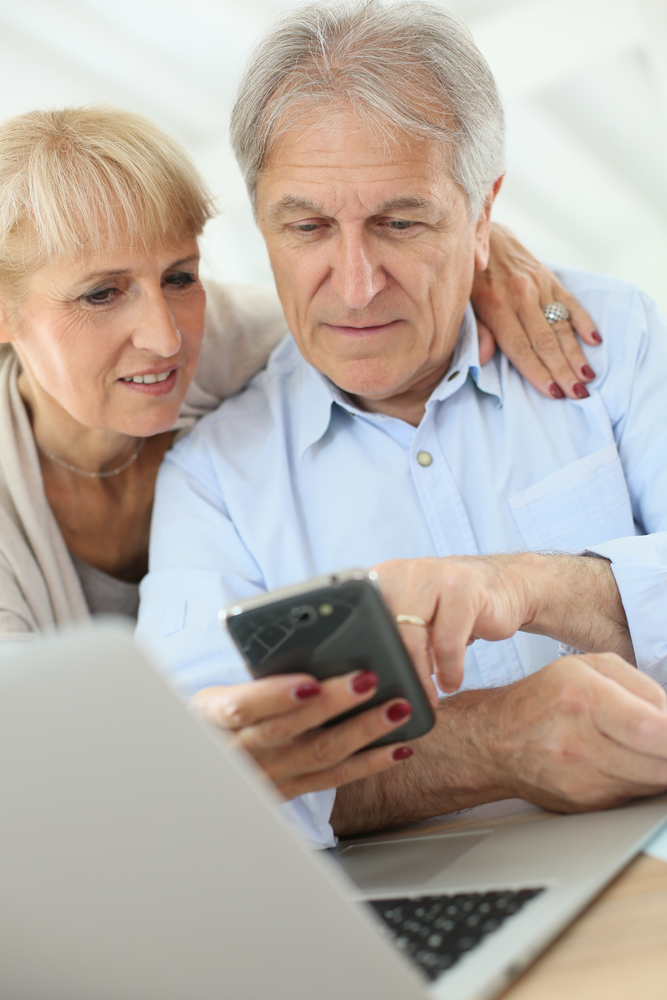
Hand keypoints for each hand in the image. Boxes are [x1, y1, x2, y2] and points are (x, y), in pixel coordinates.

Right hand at [189, 669, 415, 799]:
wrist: (199, 768)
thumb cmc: (213, 716)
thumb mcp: (214, 692)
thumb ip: (253, 678)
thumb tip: (309, 647)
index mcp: (212, 716)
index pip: (240, 707)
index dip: (275, 696)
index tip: (309, 682)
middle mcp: (240, 752)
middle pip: (289, 729)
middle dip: (333, 705)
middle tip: (368, 679)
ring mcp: (268, 776)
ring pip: (319, 755)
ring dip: (363, 732)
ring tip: (397, 708)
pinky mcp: (289, 791)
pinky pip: (333, 779)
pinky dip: (369, 763)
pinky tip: (397, 748)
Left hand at [376, 554, 531, 693]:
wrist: (510, 586)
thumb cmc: (457, 608)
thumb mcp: (419, 616)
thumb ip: (393, 634)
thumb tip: (367, 681)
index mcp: (384, 577)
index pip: (360, 619)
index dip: (366, 656)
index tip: (372, 688)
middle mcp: (404, 572)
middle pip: (384, 630)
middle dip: (395, 671)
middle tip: (402, 700)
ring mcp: (434, 575)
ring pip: (413, 637)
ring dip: (420, 676)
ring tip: (429, 696)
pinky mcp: (463, 588)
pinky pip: (447, 641)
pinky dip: (449, 669)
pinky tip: (451, 682)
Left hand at [472, 223, 600, 400]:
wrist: (482, 233)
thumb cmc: (468, 278)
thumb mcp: (463, 303)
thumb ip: (476, 330)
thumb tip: (485, 358)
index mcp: (496, 306)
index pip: (520, 347)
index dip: (537, 372)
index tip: (553, 393)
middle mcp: (520, 296)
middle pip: (545, 341)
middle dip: (563, 371)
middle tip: (578, 394)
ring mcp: (538, 286)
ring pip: (561, 325)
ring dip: (576, 353)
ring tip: (588, 377)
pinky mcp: (550, 277)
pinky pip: (570, 301)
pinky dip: (584, 321)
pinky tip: (595, 341)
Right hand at [484, 653, 666, 810]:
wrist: (495, 740)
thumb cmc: (543, 699)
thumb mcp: (589, 667)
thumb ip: (640, 685)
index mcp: (584, 699)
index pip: (652, 730)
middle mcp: (580, 743)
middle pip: (661, 764)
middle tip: (661, 738)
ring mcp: (582, 779)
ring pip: (653, 782)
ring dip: (659, 765)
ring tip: (644, 744)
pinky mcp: (586, 804)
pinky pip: (634, 794)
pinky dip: (641, 778)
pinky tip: (625, 760)